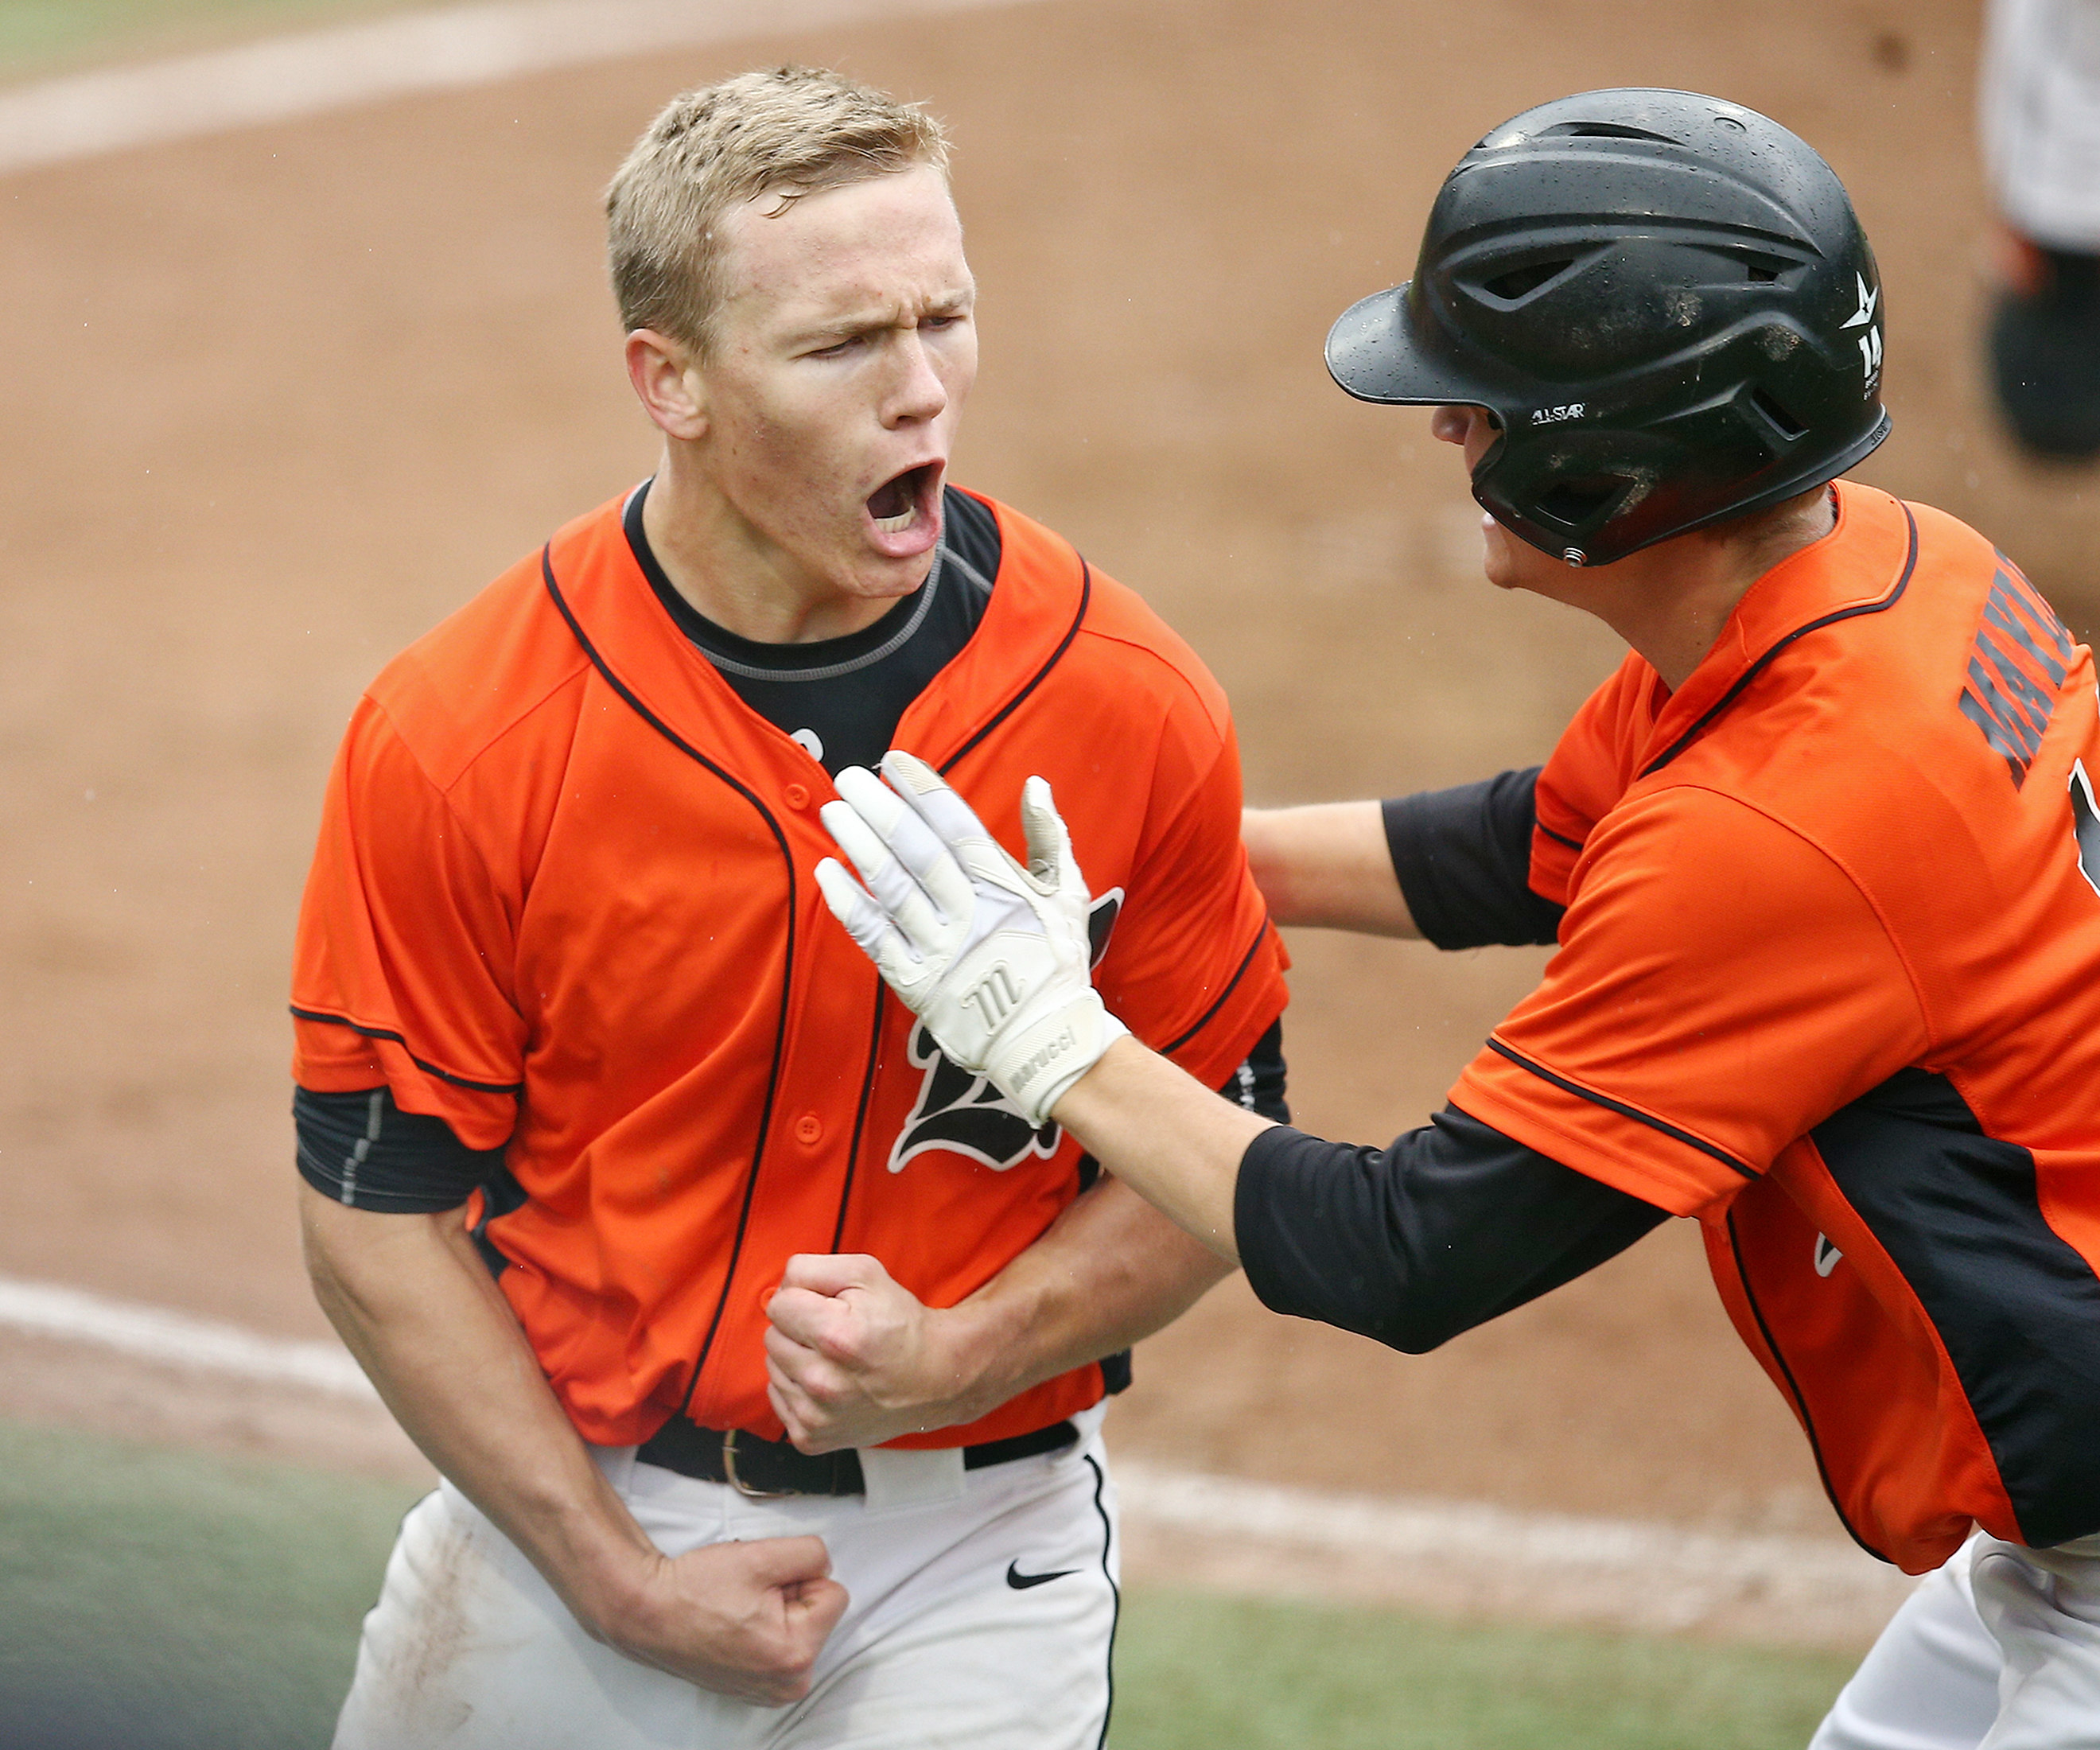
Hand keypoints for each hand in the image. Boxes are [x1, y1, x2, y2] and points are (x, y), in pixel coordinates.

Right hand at [591, 1535, 848, 1706]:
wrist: (648, 1614)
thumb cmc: (695, 1591)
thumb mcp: (763, 1555)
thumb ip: (812, 1554)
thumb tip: (825, 1566)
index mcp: (796, 1654)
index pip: (834, 1593)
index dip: (801, 1578)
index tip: (764, 1583)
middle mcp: (789, 1683)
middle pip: (817, 1614)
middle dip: (789, 1595)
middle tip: (748, 1595)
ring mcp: (771, 1691)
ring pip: (799, 1627)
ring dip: (776, 1611)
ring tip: (739, 1609)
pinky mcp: (756, 1688)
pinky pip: (780, 1645)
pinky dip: (764, 1630)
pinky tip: (734, 1624)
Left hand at [765, 1253, 991, 1452]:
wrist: (934, 1379)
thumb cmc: (900, 1324)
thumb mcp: (865, 1273)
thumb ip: (811, 1269)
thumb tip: (778, 1290)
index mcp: (837, 1337)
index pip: (779, 1304)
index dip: (803, 1298)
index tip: (829, 1307)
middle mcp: (823, 1383)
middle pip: (772, 1336)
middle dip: (799, 1328)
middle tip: (836, 1334)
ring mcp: (815, 1416)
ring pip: (773, 1367)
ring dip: (797, 1358)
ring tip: (835, 1360)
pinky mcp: (810, 1438)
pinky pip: (778, 1397)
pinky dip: (797, 1387)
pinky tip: (829, 1383)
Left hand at [815, 750, 1125, 1124]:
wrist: (1044, 1039)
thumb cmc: (1056, 961)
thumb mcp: (1067, 893)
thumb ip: (1051, 837)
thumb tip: (1035, 784)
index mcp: (1004, 888)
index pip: (957, 827)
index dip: (923, 791)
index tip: (894, 762)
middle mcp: (968, 914)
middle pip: (917, 852)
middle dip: (881, 810)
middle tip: (849, 777)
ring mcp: (938, 950)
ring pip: (891, 889)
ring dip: (859, 846)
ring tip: (834, 813)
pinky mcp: (914, 983)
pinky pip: (874, 938)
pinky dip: (849, 905)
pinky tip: (828, 874)